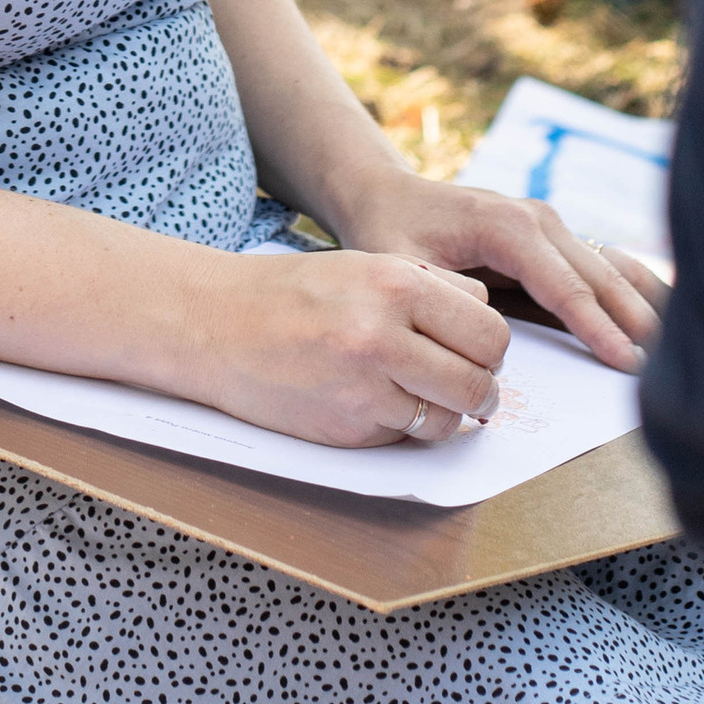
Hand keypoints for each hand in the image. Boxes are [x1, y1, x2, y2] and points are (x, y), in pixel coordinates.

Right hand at [190, 244, 513, 448]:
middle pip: (480, 378)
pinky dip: (402, 428)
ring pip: (450, 418)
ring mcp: (365, 384)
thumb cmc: (292, 292)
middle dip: (483, 390)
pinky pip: (405, 437)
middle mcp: (385, 331)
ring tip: (422, 399)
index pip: (488, 327)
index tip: (478, 354)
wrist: (214, 323)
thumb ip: (429, 290)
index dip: (490, 347)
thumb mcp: (365, 267)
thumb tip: (485, 328)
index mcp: (397, 281)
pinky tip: (375, 405)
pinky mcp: (347, 427)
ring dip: (447, 416)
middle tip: (470, 389)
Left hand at [335, 172, 668, 372]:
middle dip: (636, 321)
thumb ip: (445, 298)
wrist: (388, 197)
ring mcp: (552, 223)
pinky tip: (668, 311)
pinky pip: (606, 262)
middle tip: (671, 369)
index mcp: (506, 225)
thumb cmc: (391, 235)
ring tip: (683, 345)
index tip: (627, 363)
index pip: (566, 286)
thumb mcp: (404, 267)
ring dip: (647, 304)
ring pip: (613, 266)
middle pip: (600, 277)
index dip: (598, 328)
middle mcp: (538, 218)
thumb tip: (488, 337)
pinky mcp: (556, 236)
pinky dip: (637, 286)